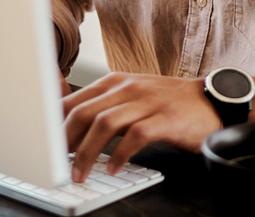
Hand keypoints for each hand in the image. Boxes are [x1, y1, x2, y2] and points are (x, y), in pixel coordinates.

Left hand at [62, 72, 220, 182]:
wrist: (208, 100)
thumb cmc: (166, 102)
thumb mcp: (130, 96)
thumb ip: (104, 107)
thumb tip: (70, 128)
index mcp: (115, 82)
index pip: (75, 100)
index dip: (56, 125)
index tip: (46, 146)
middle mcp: (128, 88)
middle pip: (85, 112)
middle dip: (66, 142)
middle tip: (57, 164)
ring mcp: (147, 102)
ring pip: (105, 124)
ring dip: (88, 152)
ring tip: (80, 173)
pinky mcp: (165, 119)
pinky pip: (136, 136)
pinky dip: (120, 154)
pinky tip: (114, 168)